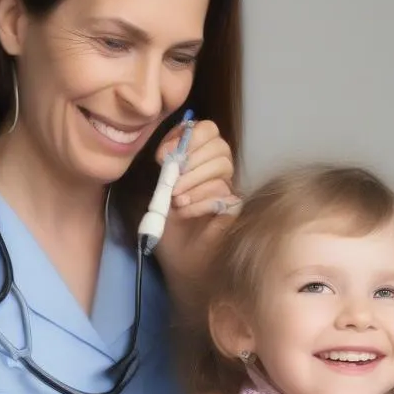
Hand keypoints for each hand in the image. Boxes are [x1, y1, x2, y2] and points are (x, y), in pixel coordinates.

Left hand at [152, 118, 240, 304]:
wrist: (179, 263)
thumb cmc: (169, 231)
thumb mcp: (157, 194)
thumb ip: (165, 169)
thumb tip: (169, 152)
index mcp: (200, 161)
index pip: (207, 130)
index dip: (187, 136)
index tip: (163, 155)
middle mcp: (218, 172)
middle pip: (219, 145)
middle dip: (191, 159)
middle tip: (171, 182)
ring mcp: (230, 190)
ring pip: (223, 167)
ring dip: (194, 181)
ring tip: (176, 200)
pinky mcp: (236, 211)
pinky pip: (225, 194)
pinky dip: (201, 201)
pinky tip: (185, 212)